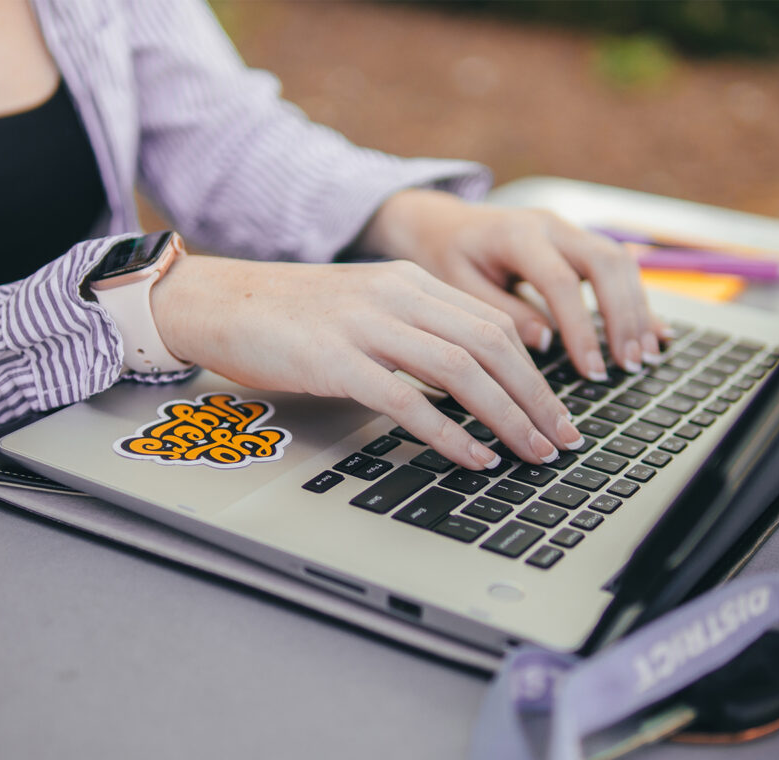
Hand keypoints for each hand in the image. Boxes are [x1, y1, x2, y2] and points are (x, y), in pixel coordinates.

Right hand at [149, 255, 584, 469]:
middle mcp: (396, 296)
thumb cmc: (288, 317)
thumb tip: (466, 384)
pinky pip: (407, 399)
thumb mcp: (364, 311)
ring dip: (507, 417)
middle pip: (492, 345)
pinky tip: (474, 457)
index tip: (557, 411)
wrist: (216, 302)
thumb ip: (414, 335)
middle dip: (537, 398)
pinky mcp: (334, 359)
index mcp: (410, 282)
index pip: (495, 324)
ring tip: (532, 453)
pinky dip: (449, 432)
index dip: (537, 371)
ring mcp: (365, 325)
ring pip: (461, 370)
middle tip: (562, 440)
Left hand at [355, 189, 665, 376]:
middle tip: (629, 364)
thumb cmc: (445, 257)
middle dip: (623, 317)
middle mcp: (550, 225)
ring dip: (637, 310)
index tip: (591, 371)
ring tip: (644, 357)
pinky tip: (654, 334)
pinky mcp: (577, 242)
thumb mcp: (457, 287)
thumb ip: (500, 312)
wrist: (442, 224)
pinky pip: (618, 268)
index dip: (580, 329)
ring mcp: (568, 230)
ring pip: (619, 263)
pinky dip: (636, 301)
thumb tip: (545, 342)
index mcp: (516, 233)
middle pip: (605, 264)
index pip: (560, 281)